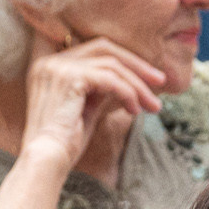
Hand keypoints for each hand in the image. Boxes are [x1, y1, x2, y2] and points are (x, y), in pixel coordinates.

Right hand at [18, 31, 164, 174]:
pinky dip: (128, 93)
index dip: (124, 58)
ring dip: (137, 85)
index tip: (148, 76)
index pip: (94, 49)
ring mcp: (58, 67)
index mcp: (51, 65)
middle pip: (104, 48)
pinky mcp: (70, 77)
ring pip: (111, 65)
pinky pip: (110, 79)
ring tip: (152, 106)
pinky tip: (135, 111)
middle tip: (160, 81)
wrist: (48, 160)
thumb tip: (130, 79)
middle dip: (136, 65)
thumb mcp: (86, 106)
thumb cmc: (66, 141)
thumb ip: (101, 87)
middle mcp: (51, 61)